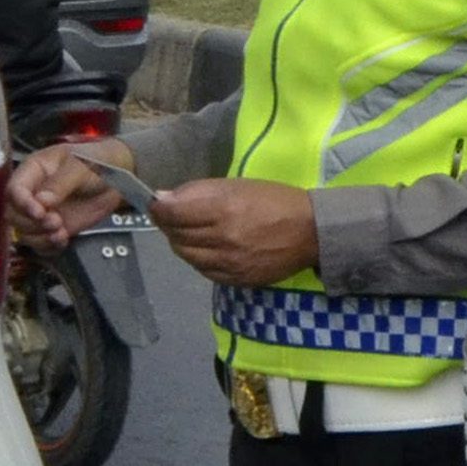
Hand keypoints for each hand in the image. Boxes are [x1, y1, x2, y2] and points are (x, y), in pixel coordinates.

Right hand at [7, 142, 119, 248]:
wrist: (118, 178)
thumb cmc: (97, 162)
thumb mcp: (80, 166)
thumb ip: (60, 183)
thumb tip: (42, 200)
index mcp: (34, 170)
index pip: (15, 189)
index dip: (22, 203)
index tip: (39, 212)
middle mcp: (33, 192)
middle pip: (14, 214)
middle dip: (31, 223)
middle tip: (54, 221)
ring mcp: (42, 212)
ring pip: (24, 232)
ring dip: (40, 237)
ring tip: (60, 232)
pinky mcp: (53, 228)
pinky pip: (40, 243)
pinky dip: (48, 246)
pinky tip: (62, 239)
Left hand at [149, 177, 317, 286]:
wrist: (311, 231)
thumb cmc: (274, 200)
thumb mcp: (237, 185)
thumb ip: (198, 192)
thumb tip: (163, 198)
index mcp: (223, 210)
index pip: (173, 213)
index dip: (158, 209)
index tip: (155, 204)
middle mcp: (223, 239)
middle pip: (176, 236)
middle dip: (168, 225)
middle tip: (171, 217)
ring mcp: (229, 263)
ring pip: (186, 255)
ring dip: (180, 242)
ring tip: (189, 232)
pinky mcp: (236, 279)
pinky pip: (203, 270)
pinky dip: (197, 258)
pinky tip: (205, 248)